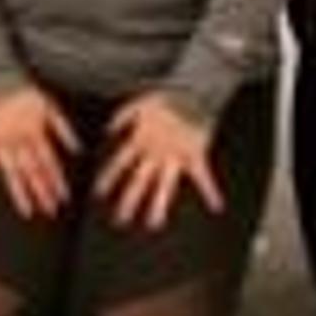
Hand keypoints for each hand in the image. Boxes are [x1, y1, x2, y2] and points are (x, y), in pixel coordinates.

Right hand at [0, 87, 77, 220]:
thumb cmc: (25, 92)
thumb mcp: (50, 106)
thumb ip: (64, 129)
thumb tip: (78, 151)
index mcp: (35, 132)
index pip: (49, 162)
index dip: (57, 181)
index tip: (64, 198)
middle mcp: (18, 141)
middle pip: (33, 171)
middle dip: (43, 192)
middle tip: (51, 211)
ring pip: (11, 172)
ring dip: (20, 193)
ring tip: (28, 211)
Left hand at [93, 93, 223, 232]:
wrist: (192, 90)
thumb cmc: (167, 96)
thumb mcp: (139, 103)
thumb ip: (123, 117)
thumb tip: (108, 131)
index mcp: (141, 139)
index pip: (120, 162)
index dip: (108, 177)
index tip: (98, 194)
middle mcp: (155, 152)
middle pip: (139, 180)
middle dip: (129, 200)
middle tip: (120, 220)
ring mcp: (174, 155)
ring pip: (164, 185)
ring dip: (158, 205)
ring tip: (153, 225)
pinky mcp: (195, 154)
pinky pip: (205, 176)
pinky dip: (211, 191)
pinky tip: (217, 207)